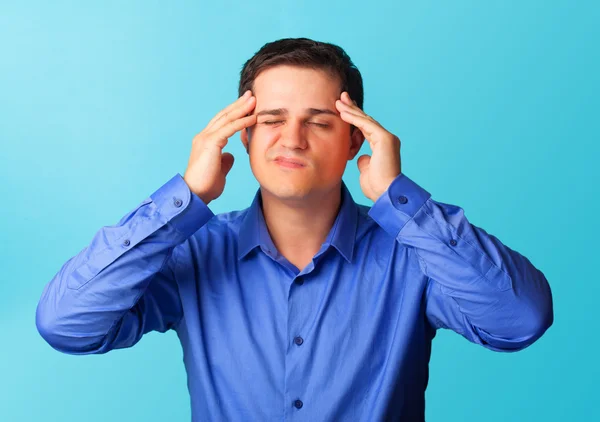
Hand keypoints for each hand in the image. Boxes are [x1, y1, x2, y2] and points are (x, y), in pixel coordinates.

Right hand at [183, 90, 256, 204]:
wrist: (195, 194)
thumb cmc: (206, 185)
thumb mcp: (219, 170)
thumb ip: (225, 160)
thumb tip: (230, 155)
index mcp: (206, 141)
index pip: (222, 122)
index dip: (234, 112)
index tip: (247, 105)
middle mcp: (204, 136)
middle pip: (224, 115)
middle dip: (238, 104)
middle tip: (251, 95)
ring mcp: (205, 138)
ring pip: (226, 118)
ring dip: (242, 109)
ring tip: (254, 101)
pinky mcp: (210, 143)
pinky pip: (229, 129)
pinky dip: (242, 122)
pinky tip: (253, 118)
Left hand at [335, 91, 401, 201]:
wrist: (386, 193)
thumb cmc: (377, 187)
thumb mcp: (366, 171)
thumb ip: (364, 161)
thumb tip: (360, 157)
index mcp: (383, 145)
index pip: (366, 128)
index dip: (354, 118)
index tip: (343, 110)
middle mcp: (387, 139)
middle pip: (366, 120)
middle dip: (353, 108)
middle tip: (341, 97)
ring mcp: (387, 138)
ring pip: (366, 120)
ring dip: (350, 110)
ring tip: (338, 102)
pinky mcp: (385, 139)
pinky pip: (366, 125)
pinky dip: (353, 119)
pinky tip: (343, 113)